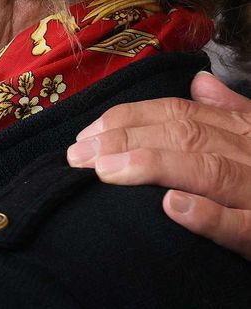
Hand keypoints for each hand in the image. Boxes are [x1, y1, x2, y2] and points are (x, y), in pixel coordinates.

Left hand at [67, 71, 250, 259]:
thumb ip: (236, 112)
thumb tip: (201, 81)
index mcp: (249, 134)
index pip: (181, 114)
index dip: (129, 118)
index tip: (87, 133)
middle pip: (184, 135)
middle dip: (123, 139)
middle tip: (76, 156)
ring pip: (207, 170)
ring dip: (150, 166)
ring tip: (103, 170)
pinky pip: (242, 227)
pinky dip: (207, 215)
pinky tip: (171, 207)